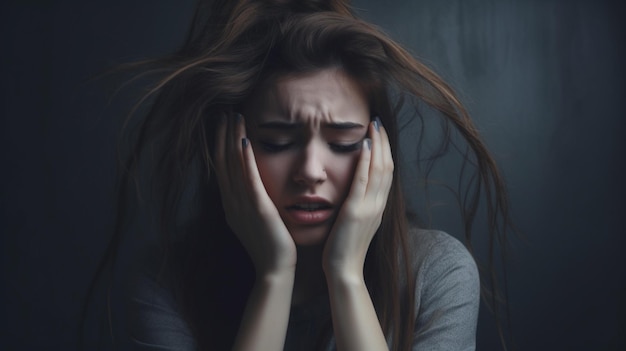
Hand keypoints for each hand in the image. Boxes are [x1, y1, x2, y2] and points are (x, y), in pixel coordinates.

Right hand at [214, 112, 296, 274]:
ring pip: (233, 165)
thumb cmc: (271, 247)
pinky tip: (245, 140)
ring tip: (234, 116)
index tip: (224, 125)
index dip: (221, 145)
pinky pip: (248, 179)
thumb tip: (252, 190)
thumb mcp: (256, 221)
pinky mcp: (257, 208)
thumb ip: (252, 203)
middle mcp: (232, 202)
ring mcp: (242, 205)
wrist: (275, 270)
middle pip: (223, 162)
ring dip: (232, 139)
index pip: (223, 168)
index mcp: (231, 204)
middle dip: (223, 136)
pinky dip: (245, 159)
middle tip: (225, 113)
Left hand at [322, 118, 393, 277]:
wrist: (344, 270)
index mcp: (379, 206)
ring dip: (377, 145)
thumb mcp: (358, 222)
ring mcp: (369, 207)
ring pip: (379, 169)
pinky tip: (363, 146)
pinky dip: (365, 162)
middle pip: (387, 166)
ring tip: (373, 126)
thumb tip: (358, 190)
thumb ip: (361, 205)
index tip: (380, 133)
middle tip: (378, 121)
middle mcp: (378, 204)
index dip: (385, 150)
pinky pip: (362, 182)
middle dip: (383, 142)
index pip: (387, 172)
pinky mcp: (355, 211)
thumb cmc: (346, 248)